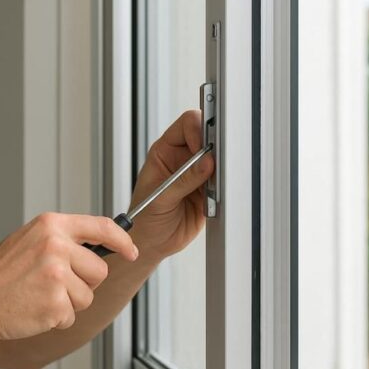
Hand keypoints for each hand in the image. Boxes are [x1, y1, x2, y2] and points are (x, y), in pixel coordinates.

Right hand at [0, 213, 137, 341]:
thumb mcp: (29, 240)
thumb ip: (62, 238)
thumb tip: (97, 244)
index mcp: (50, 226)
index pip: (102, 226)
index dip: (122, 240)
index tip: (131, 250)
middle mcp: (55, 246)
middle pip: (99, 269)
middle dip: (84, 281)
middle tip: (53, 283)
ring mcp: (56, 274)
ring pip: (88, 295)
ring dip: (69, 302)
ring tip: (40, 295)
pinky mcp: (55, 302)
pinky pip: (72, 315)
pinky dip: (56, 318)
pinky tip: (35, 308)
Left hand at [129, 110, 214, 259]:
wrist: (153, 243)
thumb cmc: (145, 218)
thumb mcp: (159, 199)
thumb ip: (182, 180)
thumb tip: (205, 163)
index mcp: (165, 151)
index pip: (187, 125)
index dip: (199, 130)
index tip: (204, 148)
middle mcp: (183, 158)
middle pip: (209, 138)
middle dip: (215, 149)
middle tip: (215, 166)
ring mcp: (197, 174)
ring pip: (220, 160)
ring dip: (219, 172)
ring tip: (208, 189)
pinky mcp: (209, 190)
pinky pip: (223, 182)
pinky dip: (222, 189)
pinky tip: (210, 200)